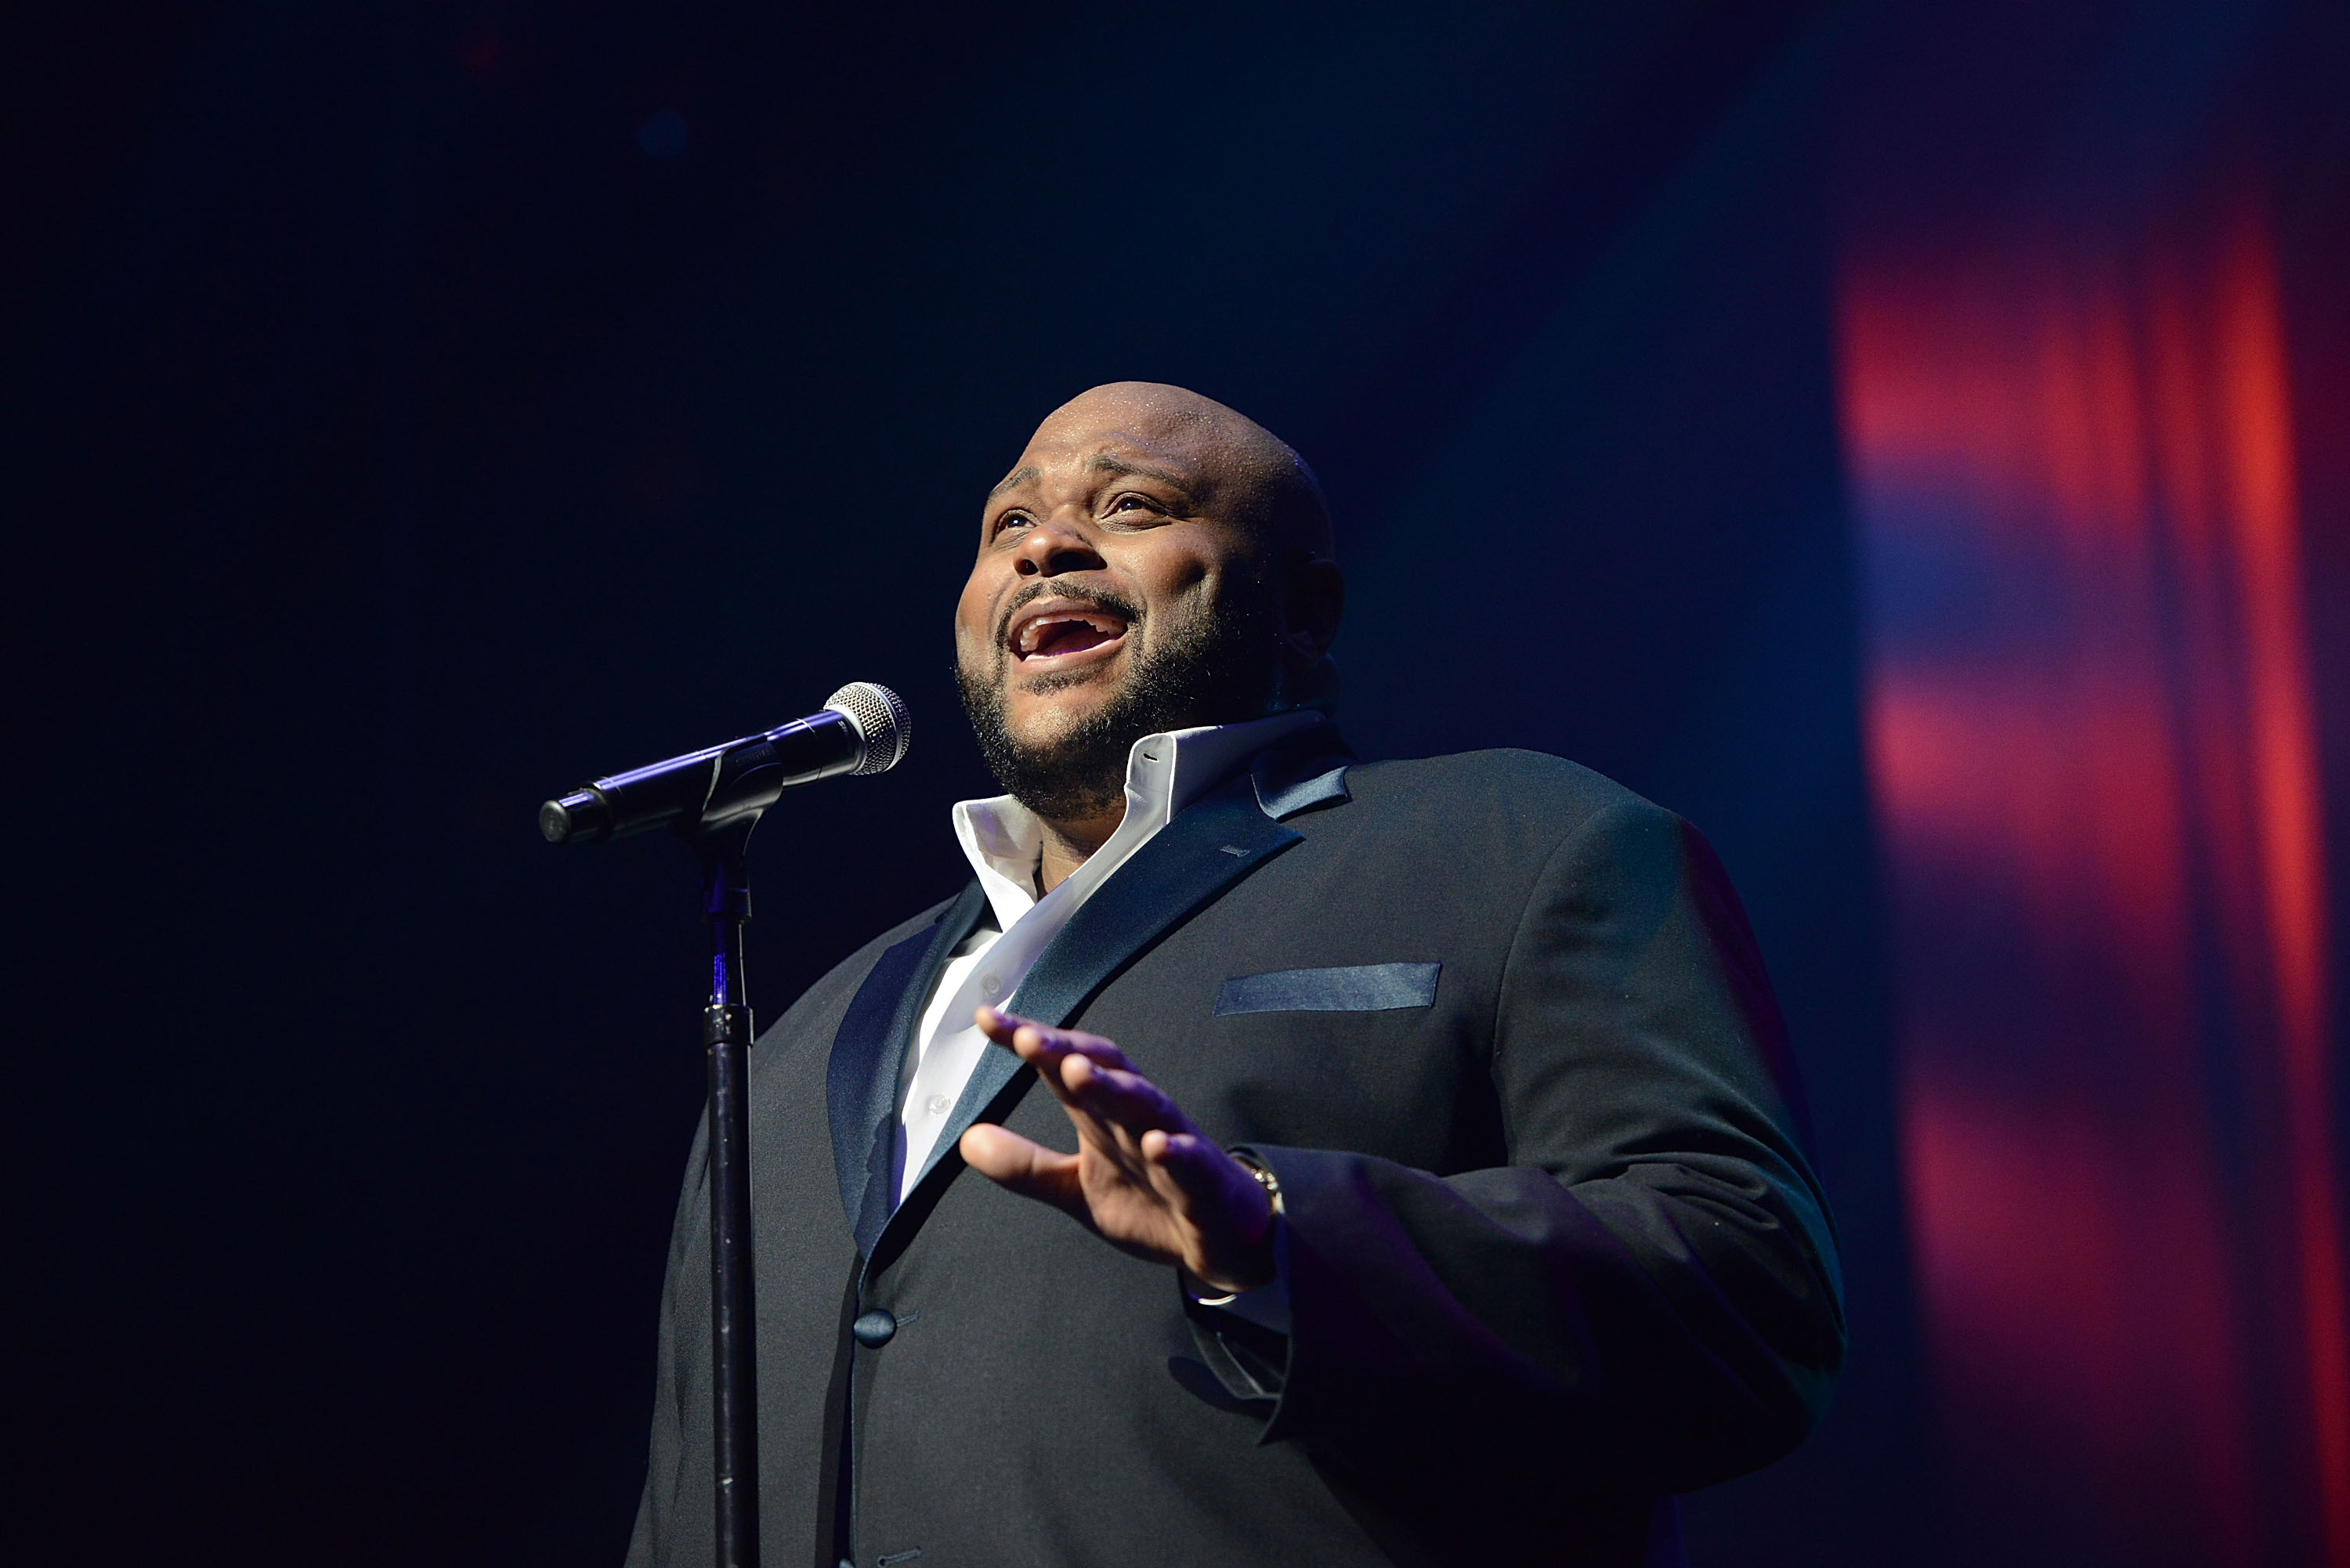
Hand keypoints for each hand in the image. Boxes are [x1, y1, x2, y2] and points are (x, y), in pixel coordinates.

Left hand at [957, 1007, 1276, 1292]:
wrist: (1223, 1238)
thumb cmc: (1154, 1199)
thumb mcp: (1074, 1189)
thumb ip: (1025, 1165)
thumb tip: (967, 1140)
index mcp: (1104, 1116)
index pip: (1064, 1066)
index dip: (1029, 1042)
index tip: (987, 1020)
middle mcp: (1137, 1118)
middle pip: (1103, 1072)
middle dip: (1065, 1052)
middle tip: (1026, 1038)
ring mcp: (1175, 1145)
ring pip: (1146, 1105)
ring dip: (1114, 1087)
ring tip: (1079, 1072)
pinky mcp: (1205, 1183)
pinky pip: (1192, 1163)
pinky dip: (1176, 1151)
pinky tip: (1159, 1143)